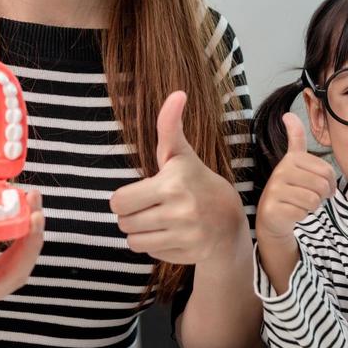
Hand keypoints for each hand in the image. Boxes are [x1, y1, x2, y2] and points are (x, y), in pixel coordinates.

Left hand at [109, 91, 247, 265]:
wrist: (229, 219)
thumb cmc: (196, 181)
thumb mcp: (181, 154)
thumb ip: (169, 126)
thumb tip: (177, 93)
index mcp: (171, 184)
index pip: (118, 201)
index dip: (125, 197)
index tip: (142, 192)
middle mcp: (179, 212)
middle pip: (124, 222)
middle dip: (131, 215)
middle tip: (151, 206)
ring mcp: (185, 236)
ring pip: (133, 241)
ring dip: (141, 232)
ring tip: (159, 220)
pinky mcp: (187, 255)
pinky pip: (150, 253)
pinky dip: (156, 246)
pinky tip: (172, 234)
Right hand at [255, 113, 335, 240]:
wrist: (272, 217)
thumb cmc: (290, 189)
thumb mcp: (294, 163)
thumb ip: (295, 138)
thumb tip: (287, 114)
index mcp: (291, 159)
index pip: (327, 170)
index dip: (330, 182)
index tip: (319, 184)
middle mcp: (280, 171)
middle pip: (322, 185)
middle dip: (321, 196)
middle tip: (310, 196)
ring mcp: (275, 190)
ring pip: (314, 200)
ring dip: (312, 206)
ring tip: (299, 203)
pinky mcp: (273, 208)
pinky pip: (303, 212)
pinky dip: (302, 215)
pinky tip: (292, 211)